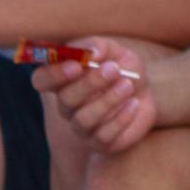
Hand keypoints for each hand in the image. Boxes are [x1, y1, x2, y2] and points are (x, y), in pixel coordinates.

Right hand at [32, 39, 156, 153]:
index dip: (54, 74)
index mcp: (63, 79)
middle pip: (65, 99)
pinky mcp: (100, 142)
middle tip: (114, 69)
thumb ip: (99, 47)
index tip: (78, 66)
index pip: (41, 80)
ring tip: (128, 85)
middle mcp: (67, 105)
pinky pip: (104, 135)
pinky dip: (121, 118)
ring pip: (84, 119)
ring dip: (107, 100)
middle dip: (90, 83)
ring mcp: (81, 126)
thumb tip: (91, 54)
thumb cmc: (123, 69)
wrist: (147, 92)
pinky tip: (134, 103)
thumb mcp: (115, 51)